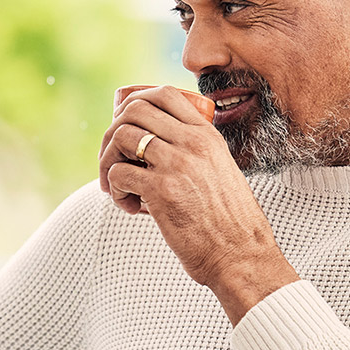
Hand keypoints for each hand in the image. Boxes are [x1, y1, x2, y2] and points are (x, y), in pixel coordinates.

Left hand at [100, 86, 299, 323]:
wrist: (242, 256)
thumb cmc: (230, 223)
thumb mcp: (221, 172)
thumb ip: (196, 155)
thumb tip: (158, 146)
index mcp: (207, 136)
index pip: (163, 94)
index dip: (133, 105)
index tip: (126, 130)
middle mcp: (193, 143)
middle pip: (134, 110)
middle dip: (112, 133)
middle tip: (113, 160)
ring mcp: (177, 164)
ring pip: (120, 136)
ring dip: (108, 161)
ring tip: (118, 187)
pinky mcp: (162, 191)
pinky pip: (118, 174)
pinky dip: (115, 191)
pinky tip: (130, 207)